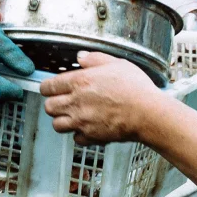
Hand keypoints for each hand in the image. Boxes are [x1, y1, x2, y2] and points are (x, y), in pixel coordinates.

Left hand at [40, 51, 160, 143]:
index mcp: (79, 82)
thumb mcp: (116, 63)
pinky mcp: (91, 137)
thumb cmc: (135, 88)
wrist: (148, 113)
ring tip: (73, 115)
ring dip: (62, 120)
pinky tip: (88, 126)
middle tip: (62, 101)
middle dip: (53, 103)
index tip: (51, 87)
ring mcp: (82, 122)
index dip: (48, 87)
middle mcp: (76, 103)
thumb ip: (94, 59)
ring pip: (57, 125)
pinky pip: (76, 139)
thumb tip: (80, 57)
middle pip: (49, 107)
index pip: (48, 86)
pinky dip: (79, 134)